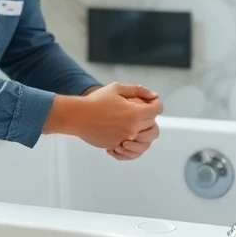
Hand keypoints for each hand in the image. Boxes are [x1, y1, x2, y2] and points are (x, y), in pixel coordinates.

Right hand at [46, 82, 160, 155]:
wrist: (78, 116)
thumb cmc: (96, 100)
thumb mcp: (117, 88)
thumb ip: (138, 90)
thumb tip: (154, 96)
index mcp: (135, 113)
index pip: (157, 109)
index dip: (156, 104)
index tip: (151, 102)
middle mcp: (133, 128)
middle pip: (152, 124)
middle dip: (148, 116)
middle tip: (139, 111)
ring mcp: (125, 139)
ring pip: (145, 139)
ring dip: (142, 131)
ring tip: (132, 124)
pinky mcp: (116, 145)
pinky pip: (132, 148)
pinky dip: (131, 142)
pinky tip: (124, 134)